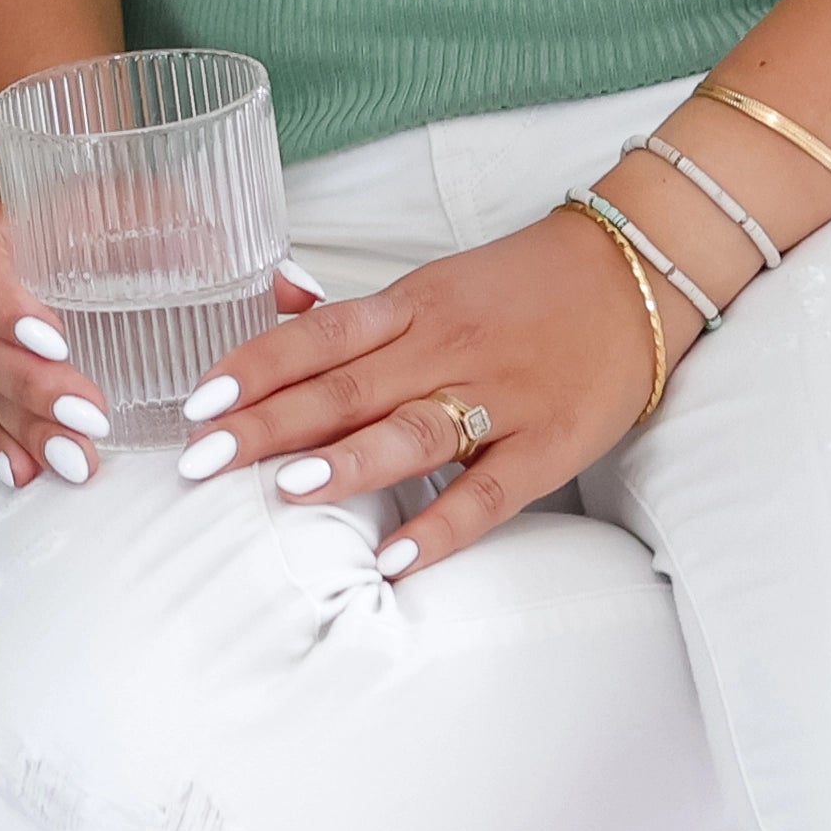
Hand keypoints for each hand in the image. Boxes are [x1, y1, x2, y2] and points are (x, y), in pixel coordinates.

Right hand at [0, 197, 318, 491]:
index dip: (5, 303)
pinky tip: (29, 475)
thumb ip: (230, 250)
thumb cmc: (129, 213)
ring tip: (80, 461)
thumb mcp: (171, 215)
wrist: (96, 215)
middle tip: (90, 413)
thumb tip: (303, 292)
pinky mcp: (3, 378)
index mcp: (12, 231)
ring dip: (29, 427)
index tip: (55, 336)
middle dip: (33, 386)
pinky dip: (7, 446)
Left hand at [163, 210, 680, 572]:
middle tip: (202, 458)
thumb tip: (277, 303)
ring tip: (288, 490)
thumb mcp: (433, 283)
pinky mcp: (548, 445)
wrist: (635, 273)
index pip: (315, 338)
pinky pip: (490, 491)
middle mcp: (444, 349)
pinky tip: (395, 557)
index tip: (196, 402)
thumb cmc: (520, 287)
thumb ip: (354, 311)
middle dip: (267, 425)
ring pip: (412, 431)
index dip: (253, 367)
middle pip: (344, 388)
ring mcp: (499, 398)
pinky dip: (442, 526)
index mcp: (410, 308)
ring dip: (347, 461)